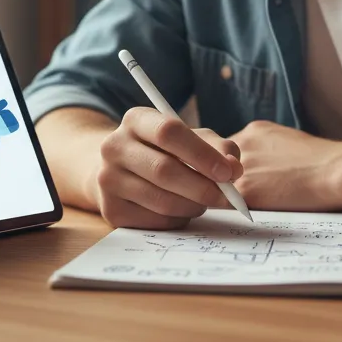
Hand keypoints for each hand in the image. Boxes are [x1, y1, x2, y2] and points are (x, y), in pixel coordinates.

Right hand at [94, 107, 242, 229]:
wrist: (121, 170)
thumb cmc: (165, 151)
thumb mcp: (191, 138)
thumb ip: (217, 147)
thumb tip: (234, 169)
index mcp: (135, 120)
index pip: (168, 132)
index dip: (202, 153)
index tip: (228, 172)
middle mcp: (114, 146)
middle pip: (164, 170)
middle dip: (203, 187)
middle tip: (228, 198)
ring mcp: (108, 179)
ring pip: (162, 200)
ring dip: (194, 206)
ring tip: (204, 201)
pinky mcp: (111, 209)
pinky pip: (156, 221)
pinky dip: (179, 219)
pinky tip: (182, 210)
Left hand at [222, 120, 341, 210]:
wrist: (338, 171)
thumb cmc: (325, 161)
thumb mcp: (290, 141)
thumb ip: (268, 149)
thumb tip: (263, 165)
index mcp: (253, 131)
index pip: (225, 149)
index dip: (229, 166)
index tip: (238, 177)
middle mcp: (240, 145)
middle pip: (216, 165)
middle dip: (223, 180)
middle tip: (238, 194)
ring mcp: (240, 168)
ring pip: (218, 184)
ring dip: (227, 196)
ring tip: (249, 206)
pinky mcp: (246, 191)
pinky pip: (227, 204)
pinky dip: (234, 211)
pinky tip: (249, 215)